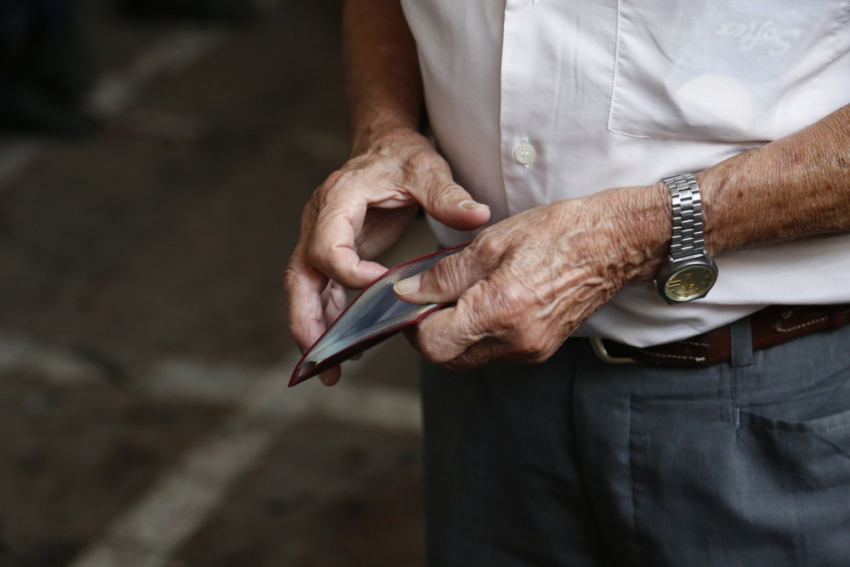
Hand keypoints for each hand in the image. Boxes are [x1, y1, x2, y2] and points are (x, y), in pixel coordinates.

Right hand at [285, 127, 490, 384]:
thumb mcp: (426, 170)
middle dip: (307, 319)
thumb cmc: (401, 157)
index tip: (381, 286)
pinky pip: (323, 291)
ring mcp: (321, 239)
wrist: (383, 145)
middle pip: (301, 276)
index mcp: (338, 200)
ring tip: (331, 371)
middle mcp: (319, 221)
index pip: (327, 245)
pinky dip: (330, 320)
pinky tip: (346, 349)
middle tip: (322, 357)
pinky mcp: (333, 254)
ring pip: (305, 290)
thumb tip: (477, 215)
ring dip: (314, 330)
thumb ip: (447, 194)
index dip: (348, 272)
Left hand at [394, 187, 667, 369]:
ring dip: (454, 333)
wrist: (614, 244)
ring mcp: (530, 350)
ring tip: (460, 295)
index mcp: (500, 310)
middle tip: (430, 298)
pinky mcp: (540, 349)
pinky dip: (479, 333)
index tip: (411, 301)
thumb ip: (445, 274)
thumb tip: (409, 292)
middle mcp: (515, 341)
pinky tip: (486, 302)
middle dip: (430, 332)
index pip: (434, 342)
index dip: (412, 324)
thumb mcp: (492, 242)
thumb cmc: (558, 233)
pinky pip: (495, 351)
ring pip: (470, 356)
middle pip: (448, 357)